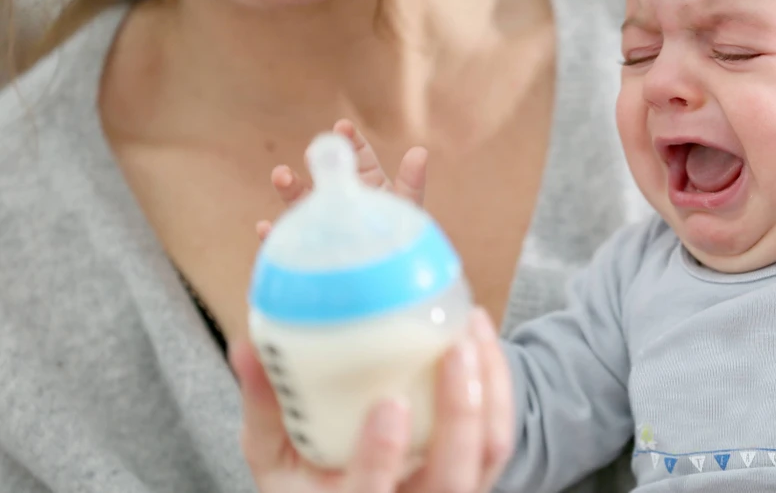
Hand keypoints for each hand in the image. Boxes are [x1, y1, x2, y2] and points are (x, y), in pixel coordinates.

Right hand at [233, 308, 514, 492]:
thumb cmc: (310, 478)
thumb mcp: (275, 457)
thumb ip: (264, 409)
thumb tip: (246, 348)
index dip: (382, 459)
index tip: (390, 405)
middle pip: (453, 478)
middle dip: (461, 410)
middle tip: (455, 348)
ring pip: (489, 449)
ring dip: (489, 385)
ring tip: (469, 327)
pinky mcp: (479, 471)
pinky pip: (500, 431)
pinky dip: (498, 382)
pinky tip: (478, 336)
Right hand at [257, 119, 428, 239]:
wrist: (391, 282)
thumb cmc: (403, 242)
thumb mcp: (408, 209)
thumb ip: (411, 183)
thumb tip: (421, 151)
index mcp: (367, 183)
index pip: (357, 155)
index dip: (350, 140)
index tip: (343, 127)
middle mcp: (341, 199)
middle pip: (324, 175)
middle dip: (316, 162)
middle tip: (313, 153)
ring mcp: (323, 223)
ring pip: (301, 202)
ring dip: (289, 188)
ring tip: (281, 175)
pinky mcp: (310, 251)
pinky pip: (289, 242)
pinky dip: (274, 235)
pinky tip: (265, 228)